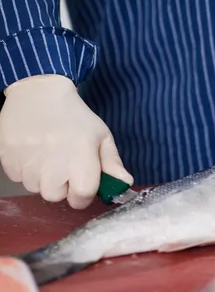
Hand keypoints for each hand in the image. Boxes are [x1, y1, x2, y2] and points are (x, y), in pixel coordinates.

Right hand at [0, 75, 132, 208]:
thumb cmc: (75, 116)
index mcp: (80, 162)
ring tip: (47, 155)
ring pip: (35, 188)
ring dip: (42, 178)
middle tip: (63, 165)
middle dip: (61, 186)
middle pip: (55, 197)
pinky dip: (24, 169)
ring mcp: (27, 164)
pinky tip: (32, 151)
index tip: (82, 184)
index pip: (80, 199)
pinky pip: (17, 177)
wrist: (38, 92)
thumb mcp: (101, 136)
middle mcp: (52, 167)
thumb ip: (113, 163)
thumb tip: (125, 184)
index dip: (83, 195)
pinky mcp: (7, 158)